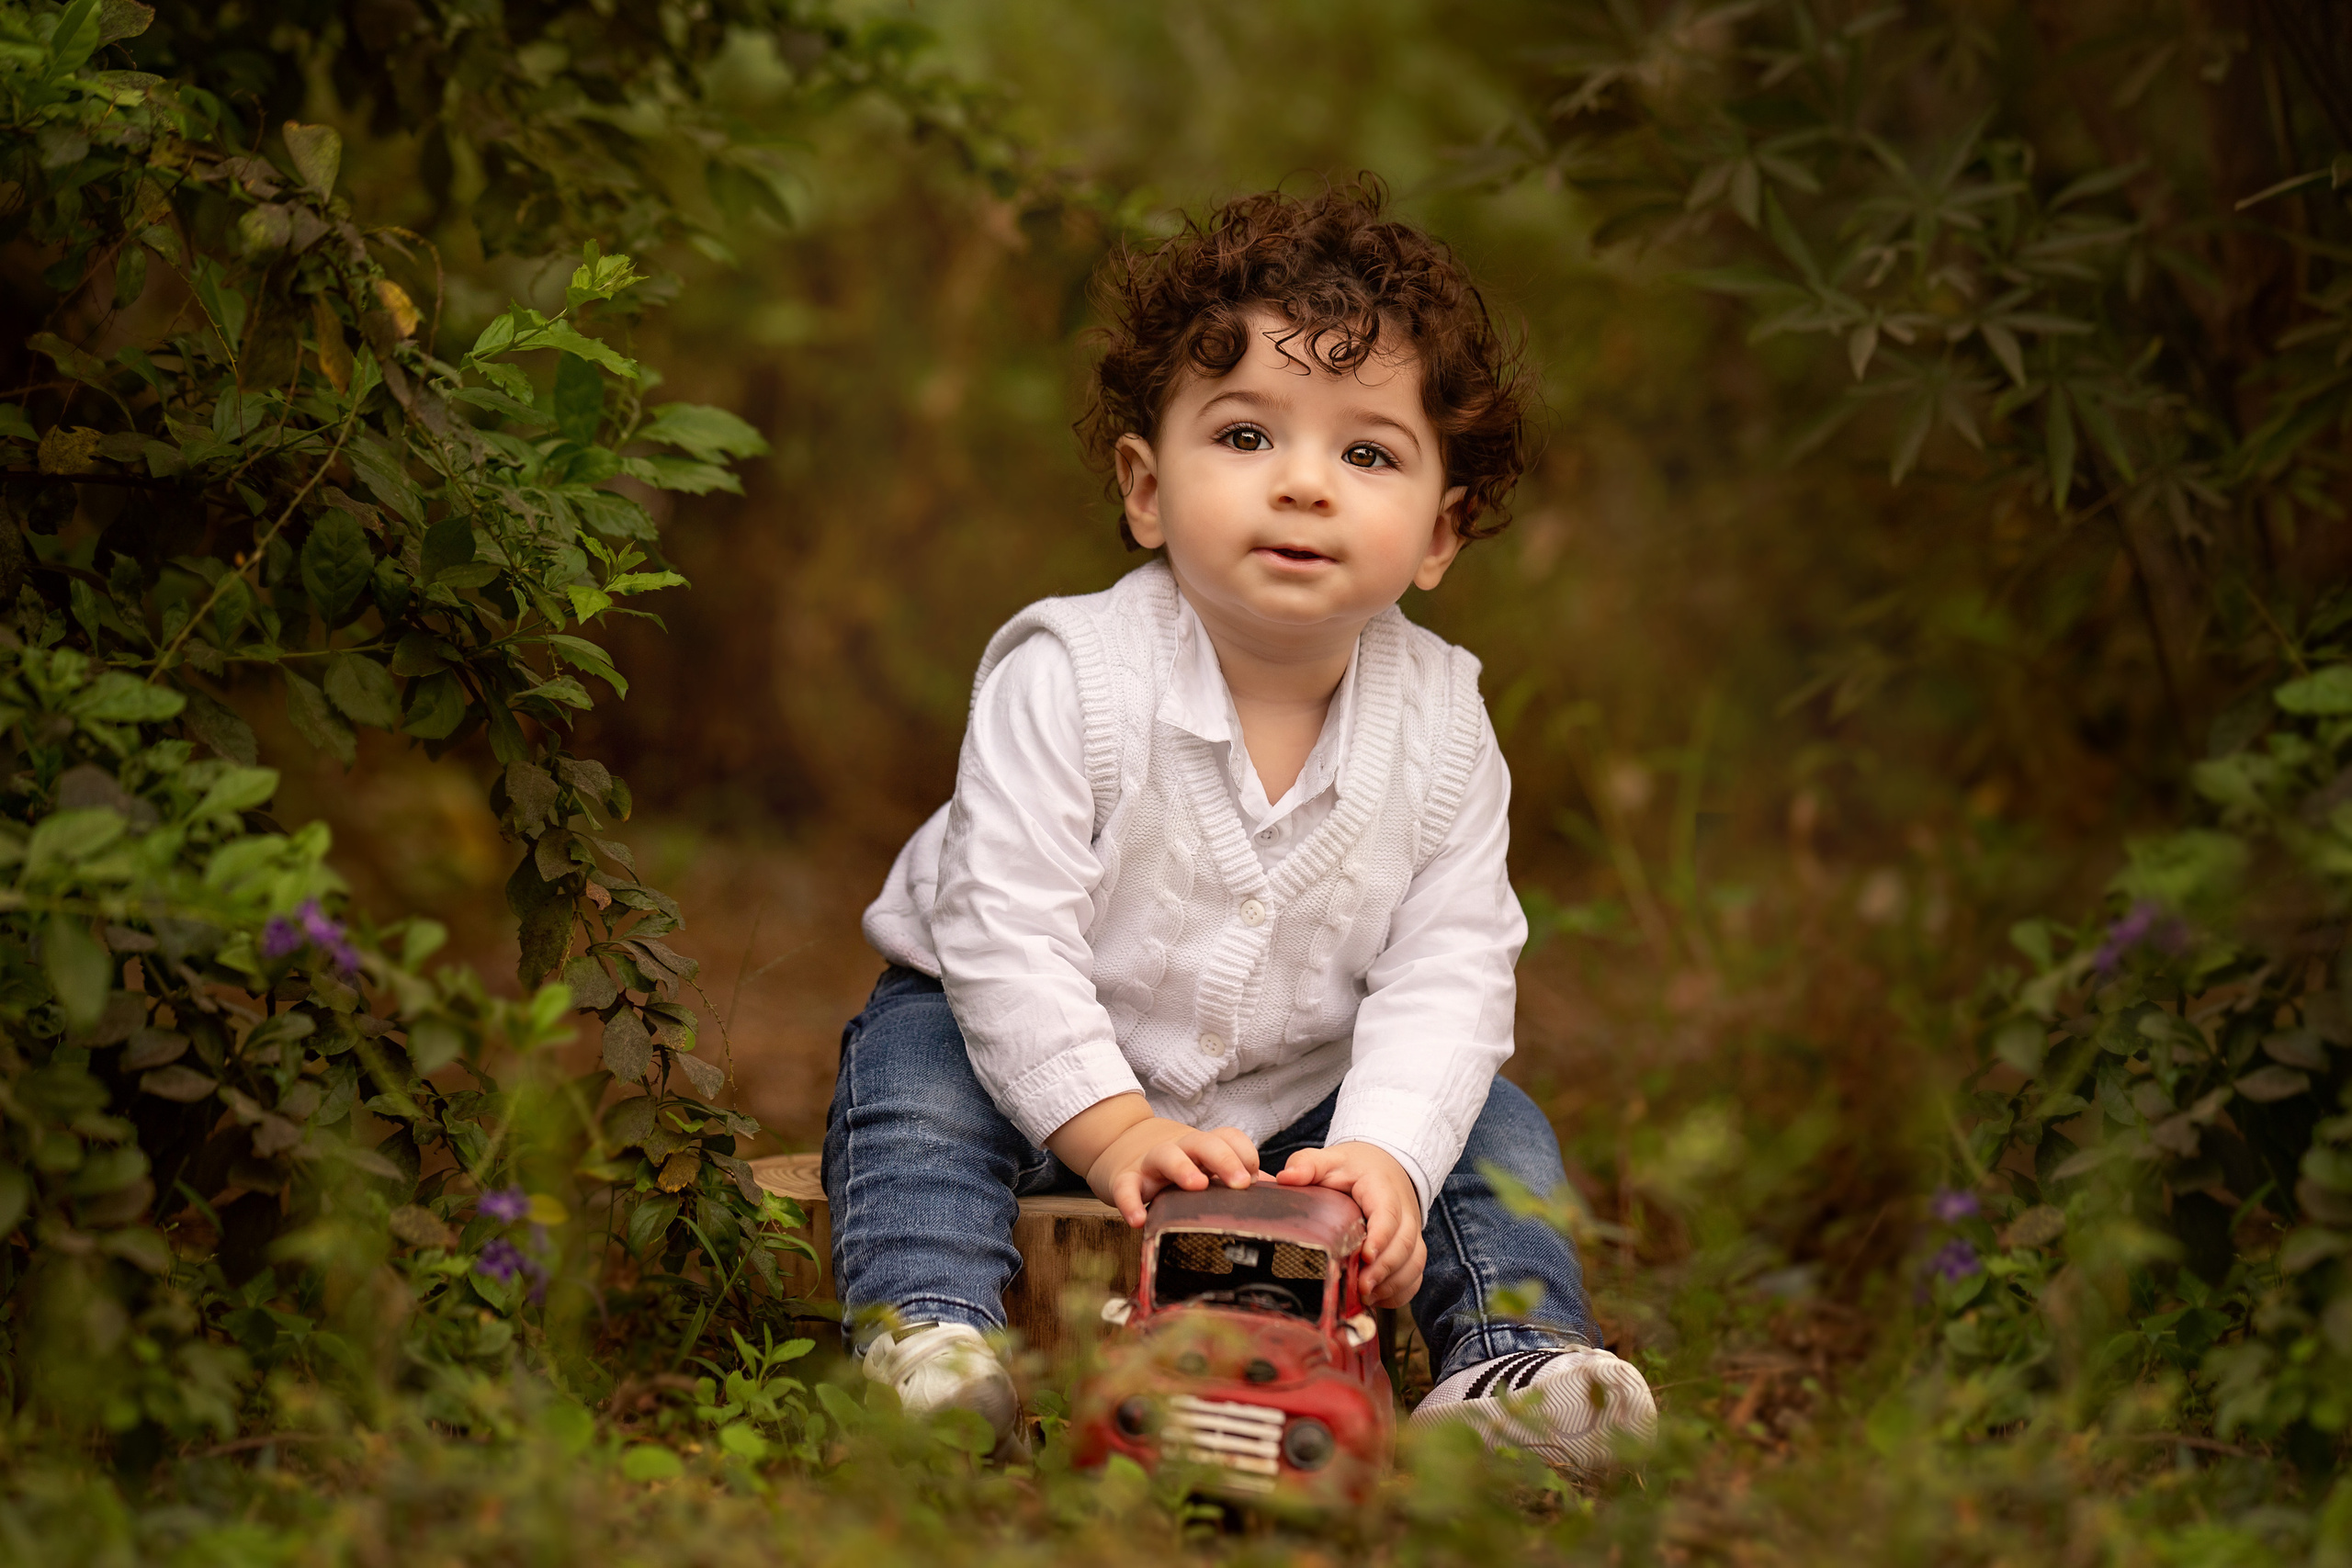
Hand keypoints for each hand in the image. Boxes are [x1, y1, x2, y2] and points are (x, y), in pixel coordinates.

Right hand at [1047, 1093, 1261, 1225]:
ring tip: (1197, 1185)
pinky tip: (1139, 1220)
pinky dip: (1130, 1203)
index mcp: (1203, 1146)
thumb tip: (1277, 1192)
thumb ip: (1236, 1177)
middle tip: (1240, 1183)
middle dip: (1223, 1159)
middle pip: (1203, 1142)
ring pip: (1166, 1156)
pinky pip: (1126, 1188)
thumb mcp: (1205, 1166)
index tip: (1255, 1176)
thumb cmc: (1177, 1165)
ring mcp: (1151, 1162)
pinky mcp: (1124, 1179)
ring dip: (1183, 1168)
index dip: (1244, 1152)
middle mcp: (1180, 1149)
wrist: (1121, 1146)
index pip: (1228, 1137)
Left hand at [1276, 1142, 1423, 1307]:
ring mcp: (1411, 1232)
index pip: (1389, 1214)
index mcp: (1383, 1189)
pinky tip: (1377, 1299)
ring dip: (1393, 1283)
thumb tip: (1286, 1178)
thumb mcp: (1330, 1160)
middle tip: (1362, 1287)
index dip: (1381, 1237)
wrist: (1383, 1166)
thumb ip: (1309, 1164)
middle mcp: (1404, 1212)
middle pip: (1405, 1243)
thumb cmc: (1354, 1167)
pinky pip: (1415, 1274)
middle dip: (1385, 1269)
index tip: (1366, 1256)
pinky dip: (1401, 1291)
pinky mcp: (1411, 1249)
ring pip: (1414, 1261)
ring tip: (1367, 1296)